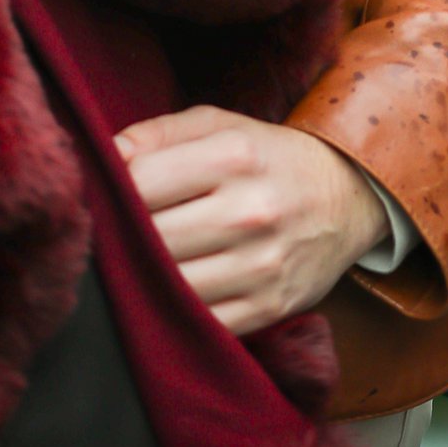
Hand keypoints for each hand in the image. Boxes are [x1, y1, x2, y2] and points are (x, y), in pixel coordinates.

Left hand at [114, 109, 389, 334]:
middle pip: (153, 237)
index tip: (100, 197)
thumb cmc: (266, 157)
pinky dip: (175, 313)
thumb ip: (157, 134)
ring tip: (129, 265)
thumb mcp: (218, 124)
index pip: (142, 180)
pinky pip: (204, 322)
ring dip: (142, 279)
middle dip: (121, 239)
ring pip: (173, 284)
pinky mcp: (270, 307)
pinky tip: (165, 294)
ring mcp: (263, 265)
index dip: (110, 191)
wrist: (347, 196)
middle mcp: (251, 211)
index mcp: (233, 155)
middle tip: (107, 236)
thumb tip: (104, 157)